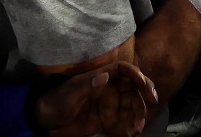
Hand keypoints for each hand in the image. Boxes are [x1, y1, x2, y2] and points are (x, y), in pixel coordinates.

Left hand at [36, 62, 157, 136]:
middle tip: (152, 102)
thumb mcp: (70, 94)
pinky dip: (131, 126)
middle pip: (133, 86)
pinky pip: (125, 121)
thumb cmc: (57, 102)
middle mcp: (109, 89)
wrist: (48, 122)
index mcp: (101, 77)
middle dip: (145, 92)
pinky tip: (132, 132)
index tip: (142, 83)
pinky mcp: (108, 119)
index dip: (135, 73)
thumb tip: (105, 76)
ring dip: (140, 112)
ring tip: (139, 125)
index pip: (123, 70)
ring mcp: (110, 104)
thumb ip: (87, 85)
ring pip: (133, 104)